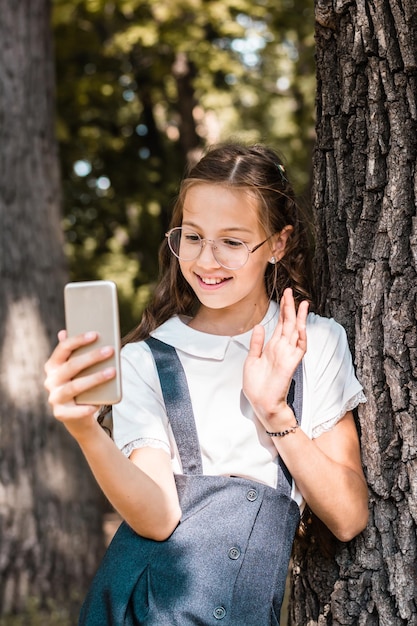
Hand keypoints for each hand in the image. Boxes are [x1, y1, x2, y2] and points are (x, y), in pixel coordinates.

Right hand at [44, 330, 115, 428]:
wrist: (76, 415)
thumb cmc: (79, 384)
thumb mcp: (77, 369)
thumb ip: (75, 353)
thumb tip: (64, 331)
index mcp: (53, 366)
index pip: (63, 348)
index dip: (78, 340)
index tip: (95, 334)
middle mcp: (50, 380)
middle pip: (72, 366)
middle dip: (92, 357)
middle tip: (110, 350)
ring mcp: (54, 397)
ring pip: (75, 386)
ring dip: (95, 378)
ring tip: (113, 372)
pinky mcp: (60, 413)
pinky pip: (75, 411)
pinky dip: (87, 407)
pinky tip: (99, 403)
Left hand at [243, 288, 308, 426]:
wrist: (261, 403)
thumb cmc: (257, 386)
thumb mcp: (251, 360)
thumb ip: (256, 343)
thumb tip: (260, 325)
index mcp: (272, 347)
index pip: (280, 325)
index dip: (283, 310)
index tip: (285, 296)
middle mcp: (282, 348)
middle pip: (289, 324)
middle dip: (290, 308)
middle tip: (291, 292)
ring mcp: (288, 355)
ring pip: (296, 332)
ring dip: (299, 318)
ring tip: (302, 303)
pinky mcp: (291, 363)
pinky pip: (300, 348)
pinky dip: (302, 336)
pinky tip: (301, 325)